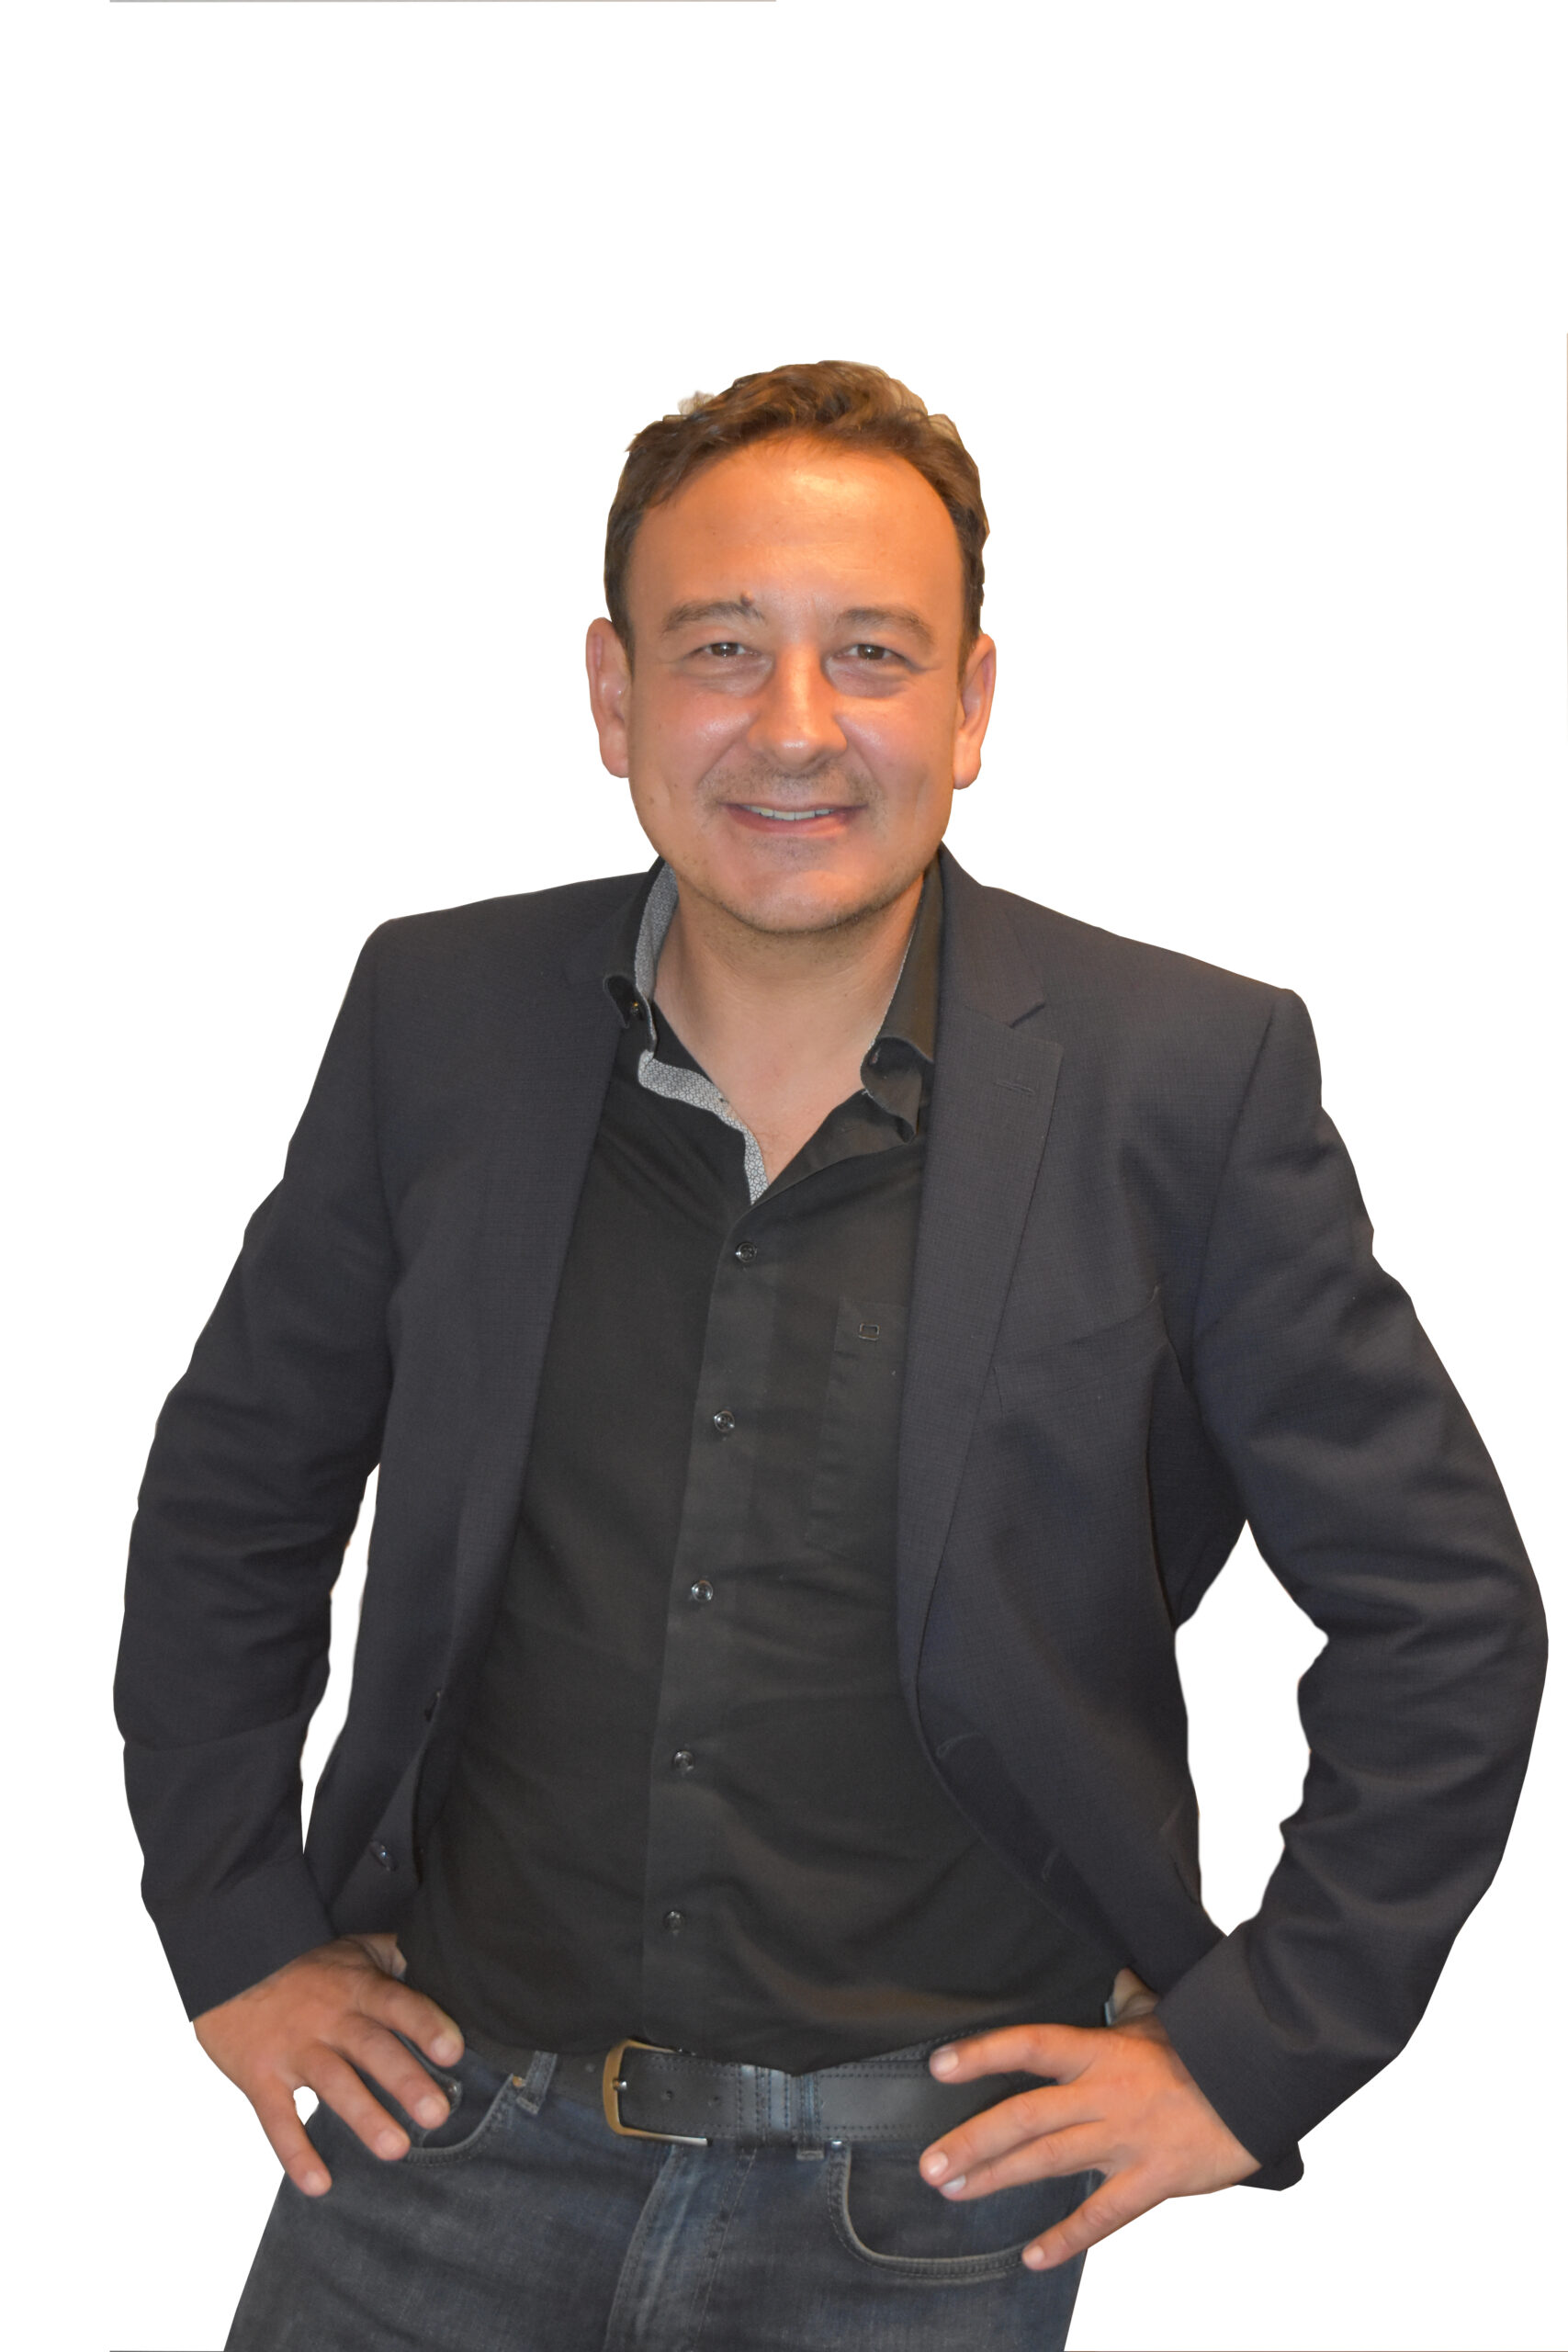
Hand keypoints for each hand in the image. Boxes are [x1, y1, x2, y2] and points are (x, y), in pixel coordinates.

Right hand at [193, 1933, 463, 2196]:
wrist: (229, 1965)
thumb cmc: (309, 1965)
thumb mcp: (356, 1949)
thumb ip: (399, 1957)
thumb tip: (449, 1965)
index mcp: (358, 1987)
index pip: (397, 2003)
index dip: (425, 2025)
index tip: (454, 2052)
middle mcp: (330, 2018)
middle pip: (371, 2048)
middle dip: (405, 2080)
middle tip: (436, 2115)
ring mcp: (294, 2049)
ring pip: (333, 2084)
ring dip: (364, 2117)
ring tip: (395, 2149)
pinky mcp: (260, 2077)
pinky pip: (278, 2119)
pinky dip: (295, 2153)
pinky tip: (320, 2184)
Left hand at [919, 1971, 1258, 2269]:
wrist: (1259, 2083)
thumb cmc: (1205, 2047)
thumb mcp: (1160, 2013)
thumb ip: (1129, 1999)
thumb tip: (1115, 1978)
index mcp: (1101, 2051)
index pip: (1030, 2046)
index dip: (982, 2054)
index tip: (938, 2066)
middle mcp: (1103, 2094)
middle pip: (1025, 2115)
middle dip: (973, 2139)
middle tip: (930, 2162)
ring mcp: (1125, 2138)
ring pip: (1049, 2160)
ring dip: (996, 2177)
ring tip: (954, 2191)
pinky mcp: (1152, 2178)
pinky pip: (1102, 2214)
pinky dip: (1066, 2237)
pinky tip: (1033, 2255)